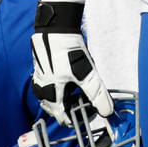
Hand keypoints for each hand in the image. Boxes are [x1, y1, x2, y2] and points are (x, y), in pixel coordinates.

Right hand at [30, 0, 112, 125]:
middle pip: (54, 108)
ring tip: (72, 96)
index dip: (76, 119)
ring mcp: (39, 77)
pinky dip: (54, 87)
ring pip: (47, 97)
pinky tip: (62, 80)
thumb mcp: (87, 74)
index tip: (87, 115)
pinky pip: (44, 84)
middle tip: (82, 105)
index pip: (63, 116)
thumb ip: (97, 94)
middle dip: (67, 110)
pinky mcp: (40, 66)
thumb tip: (108, 112)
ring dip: (59, 99)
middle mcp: (42, 88)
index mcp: (52, 94)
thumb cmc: (69, 51)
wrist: (56, 27)